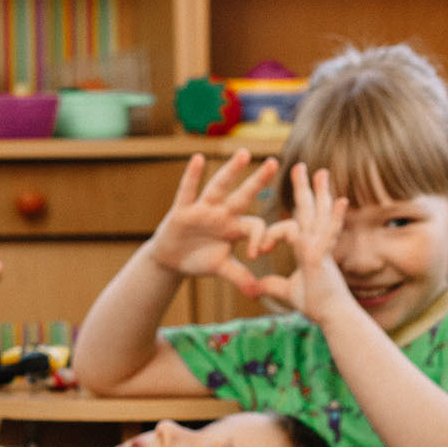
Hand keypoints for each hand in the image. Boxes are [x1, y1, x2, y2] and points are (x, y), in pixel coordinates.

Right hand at [146, 151, 278, 292]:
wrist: (172, 260)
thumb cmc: (200, 259)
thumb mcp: (221, 268)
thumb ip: (239, 276)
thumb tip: (257, 294)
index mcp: (235, 228)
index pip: (255, 227)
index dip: (260, 238)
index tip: (258, 254)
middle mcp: (222, 214)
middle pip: (243, 195)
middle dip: (258, 181)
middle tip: (275, 162)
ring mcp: (203, 210)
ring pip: (219, 187)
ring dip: (231, 171)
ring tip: (244, 153)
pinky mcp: (182, 210)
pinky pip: (187, 191)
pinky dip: (191, 176)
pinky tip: (197, 159)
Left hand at [251, 164, 353, 323]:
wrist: (332, 316)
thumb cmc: (315, 304)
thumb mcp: (285, 291)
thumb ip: (271, 285)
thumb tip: (253, 288)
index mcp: (307, 248)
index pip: (289, 227)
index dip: (271, 235)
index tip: (258, 250)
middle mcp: (316, 242)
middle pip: (310, 209)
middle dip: (306, 188)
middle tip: (302, 166)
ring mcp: (322, 247)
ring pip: (319, 214)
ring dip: (320, 193)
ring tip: (320, 172)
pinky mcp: (323, 256)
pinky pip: (328, 233)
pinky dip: (334, 218)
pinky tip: (340, 201)